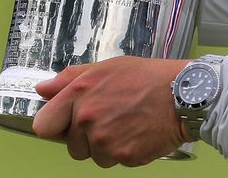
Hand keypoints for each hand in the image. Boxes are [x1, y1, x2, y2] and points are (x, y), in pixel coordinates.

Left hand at [33, 57, 192, 167]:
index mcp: (79, 93)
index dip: (55, 126)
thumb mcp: (107, 67)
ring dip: (106, 147)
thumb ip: (70, 79)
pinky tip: (138, 132)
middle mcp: (87, 119)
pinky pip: (115, 161)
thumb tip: (43, 89)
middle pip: (72, 146)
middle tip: (111, 119)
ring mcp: (104, 141)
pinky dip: (125, 151)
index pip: (44, 125)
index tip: (66, 124)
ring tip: (128, 124)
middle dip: (86, 138)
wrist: (184, 94)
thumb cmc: (149, 78)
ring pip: (94, 156)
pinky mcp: (123, 156)